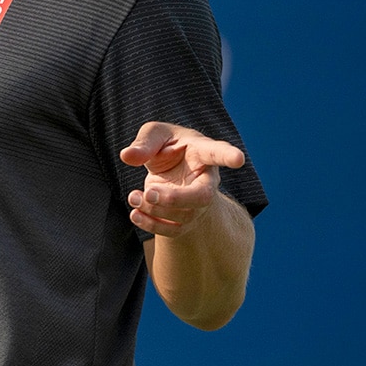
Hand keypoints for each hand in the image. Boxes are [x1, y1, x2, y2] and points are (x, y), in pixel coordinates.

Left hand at [119, 122, 244, 237]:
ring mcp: (198, 204)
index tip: (239, 159)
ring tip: (134, 196)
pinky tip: (135, 214)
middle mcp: (206, 180)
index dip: (228, 155)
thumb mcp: (155, 134)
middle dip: (175, 199)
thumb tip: (127, 156)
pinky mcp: (185, 220)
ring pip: (185, 215)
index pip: (218, 153)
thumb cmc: (166, 146)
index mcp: (203, 153)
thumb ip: (143, 143)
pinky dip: (151, 225)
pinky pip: (173, 230)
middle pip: (203, 196)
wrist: (170, 169)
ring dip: (154, 210)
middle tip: (150, 192)